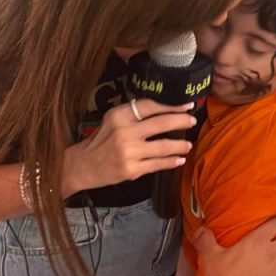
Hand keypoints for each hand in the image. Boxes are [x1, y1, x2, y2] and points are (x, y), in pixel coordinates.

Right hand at [63, 100, 195, 195]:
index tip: (186, 105)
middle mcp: (124, 132)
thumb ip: (133, 115)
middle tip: (192, 121)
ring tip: (188, 144)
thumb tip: (164, 109)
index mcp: (119, 116)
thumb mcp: (112, 121)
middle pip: (161, 123)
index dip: (172, 105)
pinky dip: (172, 162)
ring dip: (180, 145)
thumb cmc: (101, 141)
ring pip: (164, 146)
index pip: (151, 106)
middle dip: (181, 121)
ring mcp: (129, 152)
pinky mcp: (131, 170)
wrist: (83, 166)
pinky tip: (179, 160)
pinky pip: (158, 164)